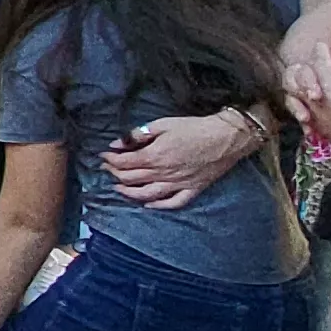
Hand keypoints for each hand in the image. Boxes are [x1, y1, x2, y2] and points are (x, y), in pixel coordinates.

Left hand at [101, 110, 266, 207]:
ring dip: (129, 193)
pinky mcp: (192, 189)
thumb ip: (138, 135)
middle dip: (115, 174)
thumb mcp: (164, 124)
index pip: (125, 163)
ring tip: (119, 189)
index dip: (110, 160)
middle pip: (132, 179)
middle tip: (107, 170)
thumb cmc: (195, 128)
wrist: (226, 137)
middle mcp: (163, 174)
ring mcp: (178, 184)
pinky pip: (173, 203)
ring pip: (148, 194)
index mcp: (155, 156)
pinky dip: (158, 206)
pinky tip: (148, 204)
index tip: (103, 156)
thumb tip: (117, 143)